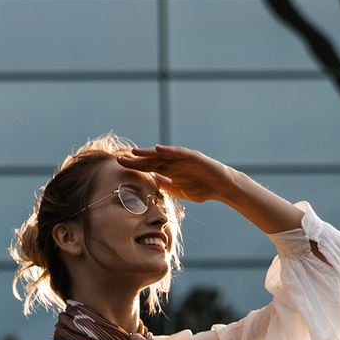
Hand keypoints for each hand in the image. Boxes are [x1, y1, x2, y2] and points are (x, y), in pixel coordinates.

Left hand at [116, 145, 235, 204]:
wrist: (220, 187)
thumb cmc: (201, 188)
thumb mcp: (178, 190)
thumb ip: (165, 184)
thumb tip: (152, 180)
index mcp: (169, 170)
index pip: (148, 167)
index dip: (134, 166)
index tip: (119, 165)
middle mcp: (174, 162)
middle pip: (151, 159)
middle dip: (136, 159)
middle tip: (119, 159)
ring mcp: (183, 158)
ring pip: (162, 153)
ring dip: (148, 152)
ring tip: (135, 152)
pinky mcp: (193, 157)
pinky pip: (179, 152)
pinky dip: (169, 150)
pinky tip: (158, 149)